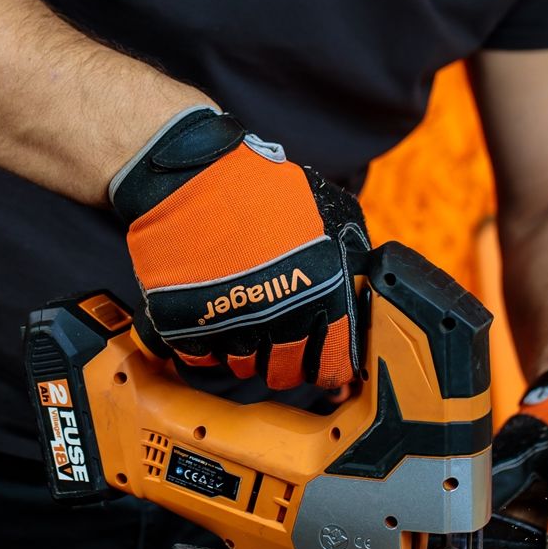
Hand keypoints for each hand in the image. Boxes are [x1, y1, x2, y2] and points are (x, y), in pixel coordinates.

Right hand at [110, 107, 368, 390]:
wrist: (192, 176)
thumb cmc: (263, 188)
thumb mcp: (328, 209)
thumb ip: (349, 252)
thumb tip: (360, 283)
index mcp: (321, 294)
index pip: (333, 360)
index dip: (330, 366)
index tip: (325, 366)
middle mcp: (279, 318)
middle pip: (286, 372)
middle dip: (287, 364)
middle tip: (281, 347)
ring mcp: (230, 327)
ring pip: (243, 367)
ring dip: (246, 352)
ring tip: (244, 323)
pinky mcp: (187, 327)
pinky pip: (203, 359)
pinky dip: (209, 347)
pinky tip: (214, 320)